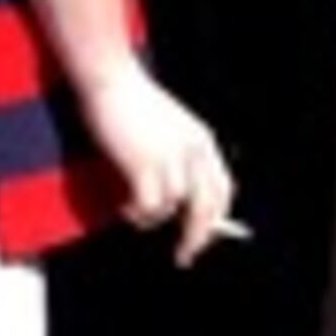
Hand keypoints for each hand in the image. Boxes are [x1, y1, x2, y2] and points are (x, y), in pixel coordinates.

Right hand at [79, 59, 236, 268]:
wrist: (112, 78)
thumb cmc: (132, 102)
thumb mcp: (167, 129)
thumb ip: (178, 157)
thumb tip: (176, 198)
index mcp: (203, 142)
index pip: (223, 188)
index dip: (217, 216)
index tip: (204, 236)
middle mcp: (194, 151)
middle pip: (208, 206)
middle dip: (197, 236)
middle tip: (184, 256)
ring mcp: (171, 158)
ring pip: (174, 208)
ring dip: (154, 219)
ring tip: (132, 213)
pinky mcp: (145, 164)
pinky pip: (150, 206)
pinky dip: (138, 214)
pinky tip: (123, 208)